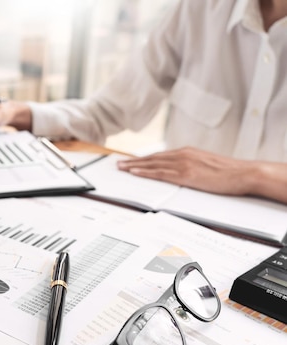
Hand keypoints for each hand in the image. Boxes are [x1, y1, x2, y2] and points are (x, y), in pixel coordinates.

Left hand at [116, 147, 253, 194]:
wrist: (244, 173)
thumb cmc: (229, 173)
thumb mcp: (206, 166)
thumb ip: (192, 167)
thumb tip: (182, 173)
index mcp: (188, 152)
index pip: (160, 156)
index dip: (144, 159)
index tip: (131, 161)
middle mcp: (183, 154)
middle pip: (152, 158)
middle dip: (134, 161)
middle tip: (118, 164)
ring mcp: (184, 163)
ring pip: (153, 164)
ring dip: (135, 166)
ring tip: (121, 168)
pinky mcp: (186, 174)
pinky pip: (161, 173)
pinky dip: (146, 172)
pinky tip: (136, 173)